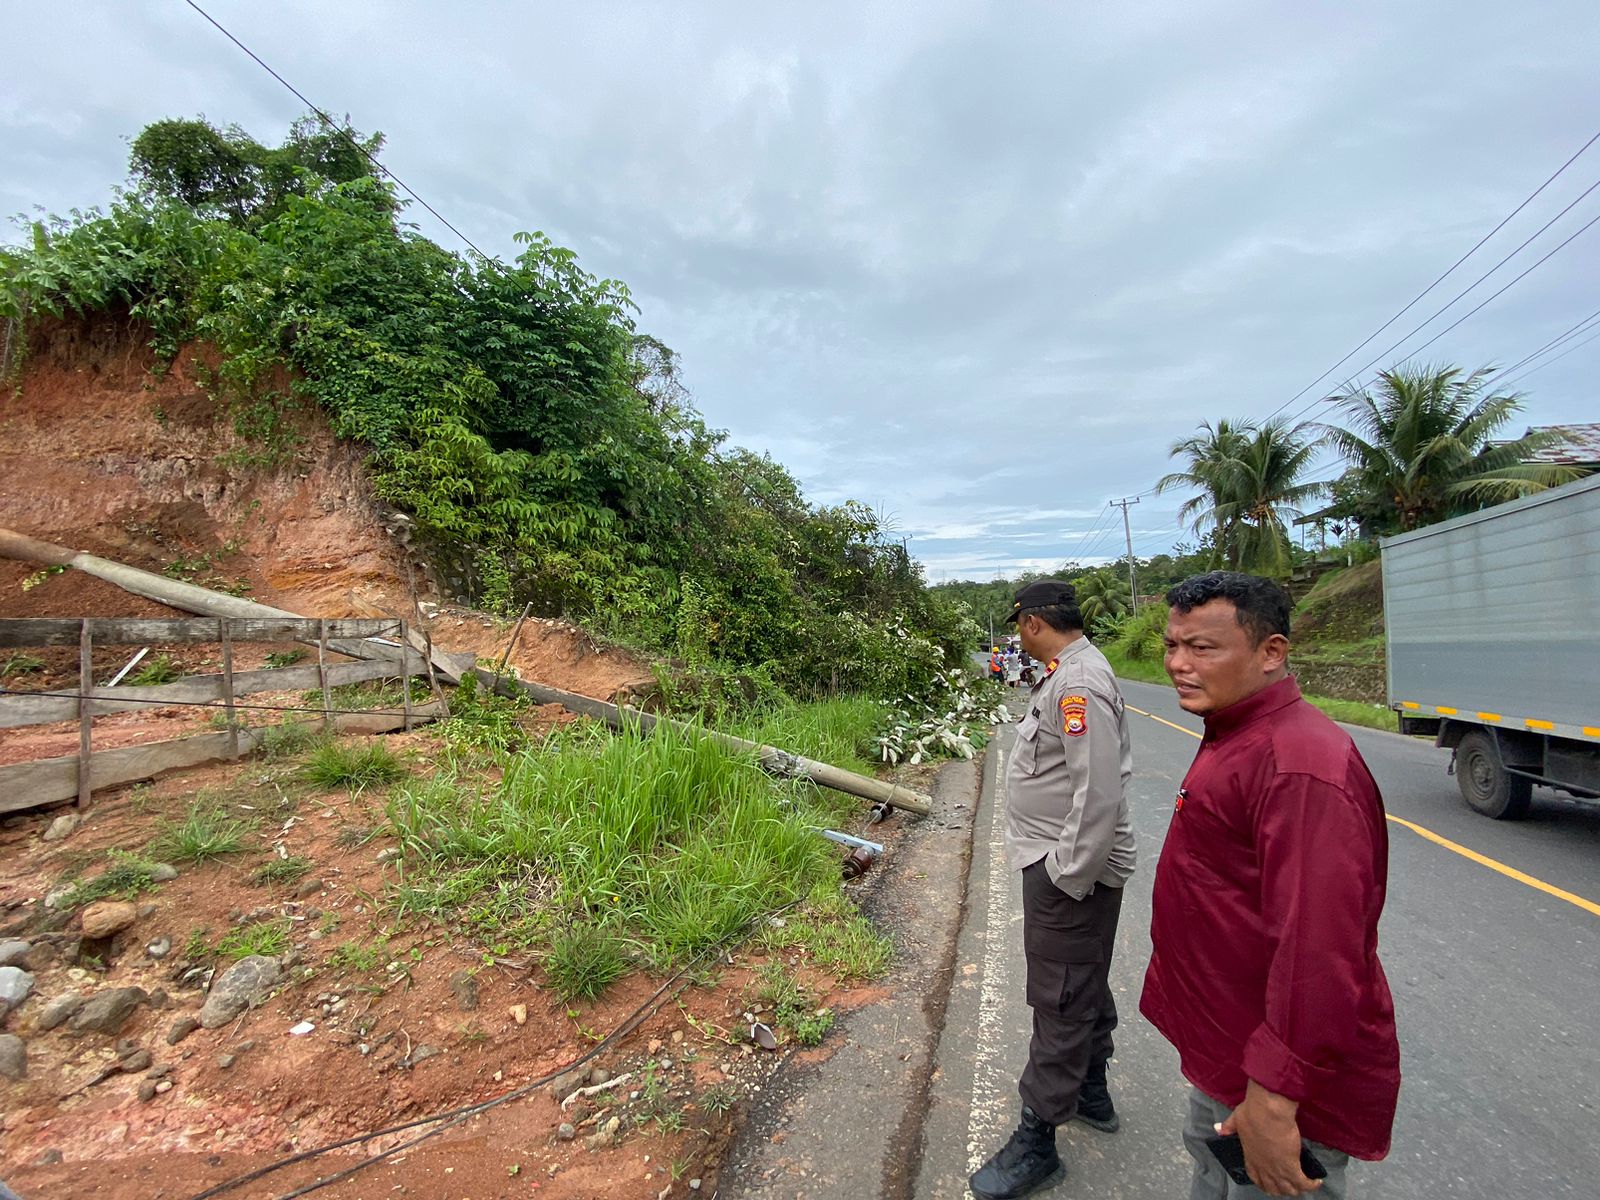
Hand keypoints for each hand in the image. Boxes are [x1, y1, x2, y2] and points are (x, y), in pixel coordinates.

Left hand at [1217, 1079, 1321, 1195]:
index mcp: (1250, 1158)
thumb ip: (1228, 1127)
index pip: (1256, 1178)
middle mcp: (1263, 1168)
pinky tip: (1317, 1181)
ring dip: (1297, 1188)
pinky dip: (1312, 1185)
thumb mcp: (1236, 1120)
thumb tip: (1218, 1128)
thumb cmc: (1252, 1112)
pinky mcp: (1292, 1167)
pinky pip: (1304, 1183)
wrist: (1267, 1111)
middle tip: (1289, 1182)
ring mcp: (1277, 1169)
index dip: (1263, 1182)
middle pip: (1273, 1188)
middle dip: (1281, 1188)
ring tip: (1304, 1183)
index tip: (1269, 1181)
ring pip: (1289, 1190)